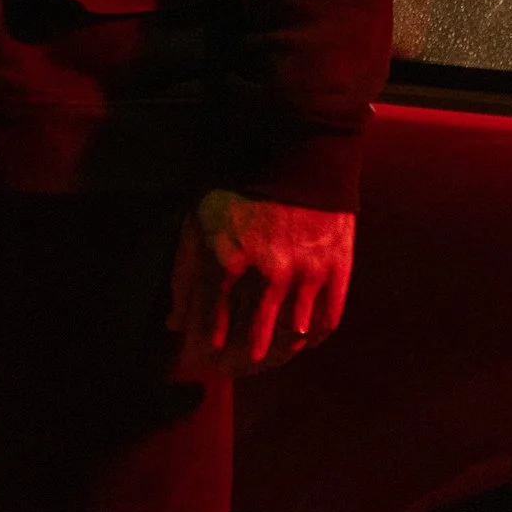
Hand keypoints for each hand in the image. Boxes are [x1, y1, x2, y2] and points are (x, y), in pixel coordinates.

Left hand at [168, 188, 354, 380]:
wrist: (295, 149)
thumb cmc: (237, 188)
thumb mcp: (198, 224)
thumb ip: (184, 276)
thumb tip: (175, 324)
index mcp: (227, 259)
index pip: (213, 321)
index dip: (210, 341)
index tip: (211, 352)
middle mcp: (268, 272)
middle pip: (256, 332)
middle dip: (248, 351)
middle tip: (245, 361)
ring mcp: (306, 270)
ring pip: (295, 329)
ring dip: (285, 345)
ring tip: (278, 351)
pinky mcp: (336, 265)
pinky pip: (329, 315)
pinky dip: (319, 333)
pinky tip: (309, 338)